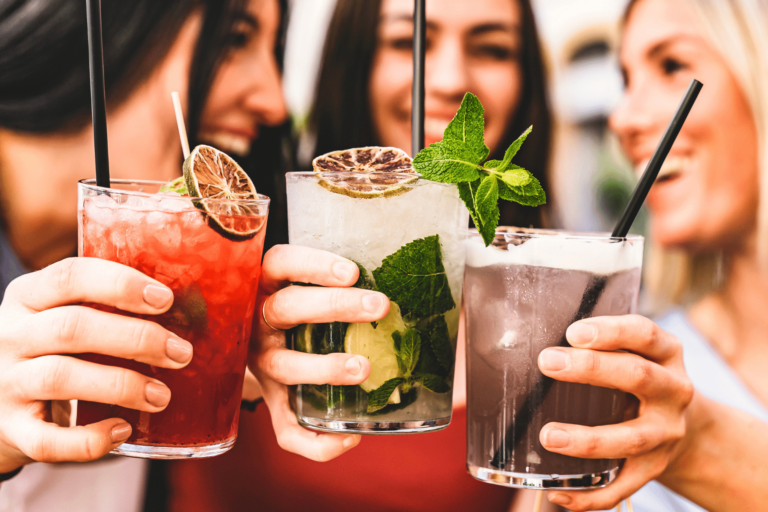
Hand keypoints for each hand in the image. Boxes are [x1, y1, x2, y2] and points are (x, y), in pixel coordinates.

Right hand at [0, 258, 192, 472]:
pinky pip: (48, 440)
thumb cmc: (50, 348)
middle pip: (74, 327)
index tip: (166, 299)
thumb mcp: (62, 314)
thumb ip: (106, 306)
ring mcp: (5, 383)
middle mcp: (10, 335)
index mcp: (28, 296)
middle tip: (182, 353)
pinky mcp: (10, 430)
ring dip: (123, 384)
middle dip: (137, 338)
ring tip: (163, 395)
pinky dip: (90, 439)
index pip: (71, 275)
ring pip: (62, 377)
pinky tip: (124, 431)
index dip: (121, 284)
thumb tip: (195, 302)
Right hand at [249, 245, 388, 461]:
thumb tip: (405, 279)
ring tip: (363, 367)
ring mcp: (261, 363)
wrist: (248, 342)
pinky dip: (315, 441)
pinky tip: (351, 438)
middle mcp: (259, 322)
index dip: (313, 266)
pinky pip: (285, 429)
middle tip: (379, 306)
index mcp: (267, 284)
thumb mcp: (302, 283)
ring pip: (284, 365)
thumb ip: (339, 280)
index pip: (281, 263)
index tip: (352, 272)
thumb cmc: (297, 305)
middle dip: (334, 306)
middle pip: (287, 308)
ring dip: (325, 367)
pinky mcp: (271, 401)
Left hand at [536, 315, 693, 510]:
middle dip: (590, 369)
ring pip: (631, 438)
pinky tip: (558, 491)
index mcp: (666, 354)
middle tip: (547, 362)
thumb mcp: (632, 351)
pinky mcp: (654, 469)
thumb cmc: (637, 376)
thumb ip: (596, 343)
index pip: (644, 334)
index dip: (611, 331)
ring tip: (547, 436)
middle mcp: (674, 391)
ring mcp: (666, 434)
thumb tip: (524, 338)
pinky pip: (623, 487)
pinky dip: (590, 495)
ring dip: (587, 440)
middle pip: (637, 376)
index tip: (573, 331)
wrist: (685, 425)